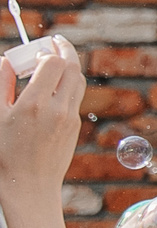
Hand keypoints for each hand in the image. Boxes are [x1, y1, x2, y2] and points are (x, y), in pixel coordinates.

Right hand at [0, 45, 85, 194]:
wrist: (28, 184)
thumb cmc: (4, 152)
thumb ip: (0, 84)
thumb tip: (5, 60)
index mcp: (34, 104)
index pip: (53, 63)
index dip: (46, 52)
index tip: (35, 51)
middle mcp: (57, 109)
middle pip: (72, 68)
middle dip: (64, 50)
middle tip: (54, 42)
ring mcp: (70, 118)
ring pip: (78, 81)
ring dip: (69, 65)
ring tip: (54, 59)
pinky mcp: (75, 126)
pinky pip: (75, 96)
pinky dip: (68, 83)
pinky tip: (54, 83)